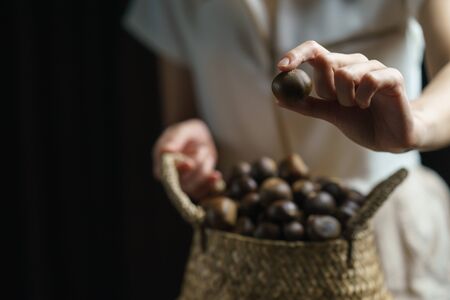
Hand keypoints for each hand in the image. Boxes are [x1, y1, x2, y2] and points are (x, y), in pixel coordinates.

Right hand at [153, 119, 221, 198]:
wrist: (199, 139)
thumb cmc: (187, 133)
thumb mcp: (182, 130)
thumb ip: (174, 139)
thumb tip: (166, 151)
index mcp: (161, 163)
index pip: (166, 173)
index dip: (179, 170)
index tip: (190, 164)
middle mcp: (170, 177)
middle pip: (183, 182)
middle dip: (197, 163)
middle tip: (202, 148)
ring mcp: (183, 184)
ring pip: (195, 186)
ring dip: (205, 167)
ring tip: (206, 152)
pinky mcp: (195, 188)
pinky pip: (203, 191)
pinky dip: (211, 183)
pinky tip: (216, 175)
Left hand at [276, 40, 423, 152]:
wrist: (389, 138)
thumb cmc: (361, 123)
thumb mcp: (329, 114)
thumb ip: (307, 105)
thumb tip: (279, 99)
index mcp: (338, 69)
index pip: (314, 51)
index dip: (296, 55)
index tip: (281, 67)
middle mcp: (354, 63)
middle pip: (326, 61)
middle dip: (325, 89)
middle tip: (337, 103)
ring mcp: (373, 67)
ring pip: (345, 74)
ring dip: (346, 99)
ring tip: (357, 107)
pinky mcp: (391, 76)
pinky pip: (368, 80)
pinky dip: (362, 99)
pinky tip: (368, 105)